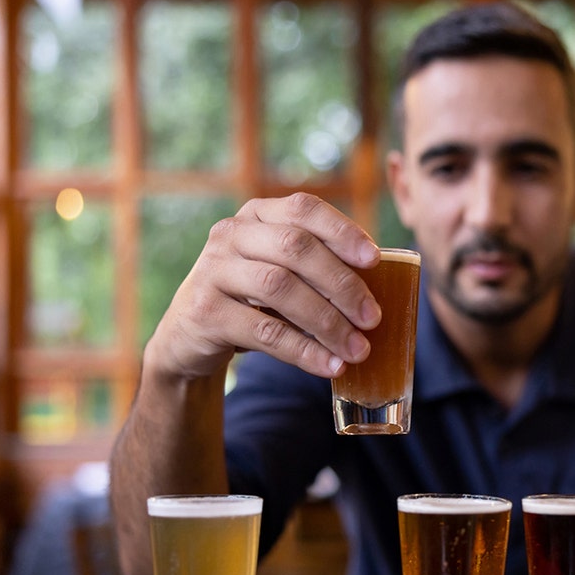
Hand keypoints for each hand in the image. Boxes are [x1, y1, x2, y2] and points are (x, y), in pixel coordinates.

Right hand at [147, 193, 381, 379]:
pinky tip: (330, 366)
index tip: (375, 260)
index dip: (342, 231)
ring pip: (280, 288)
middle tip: (373, 317)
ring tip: (358, 349)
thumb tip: (386, 284)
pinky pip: (263, 330)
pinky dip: (303, 351)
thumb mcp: (281, 273)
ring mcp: (212, 270)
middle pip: (296, 248)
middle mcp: (231, 234)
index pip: (304, 209)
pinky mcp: (204, 312)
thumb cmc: (252, 301)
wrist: (187, 338)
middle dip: (342, 284)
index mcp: (257, 216)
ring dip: (327, 322)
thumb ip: (318, 268)